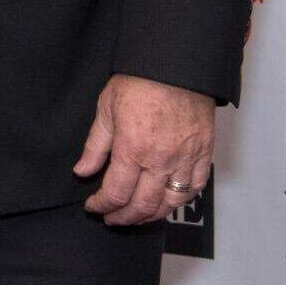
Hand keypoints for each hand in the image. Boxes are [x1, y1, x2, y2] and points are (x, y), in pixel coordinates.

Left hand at [74, 74, 214, 226]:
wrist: (176, 66)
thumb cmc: (139, 81)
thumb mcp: (106, 109)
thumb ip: (95, 145)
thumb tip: (82, 170)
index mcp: (133, 149)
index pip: (115, 192)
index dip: (102, 205)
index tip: (93, 206)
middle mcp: (161, 160)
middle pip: (143, 205)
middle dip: (124, 217)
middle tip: (112, 218)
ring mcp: (185, 159)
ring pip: (170, 203)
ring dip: (152, 216)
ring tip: (137, 216)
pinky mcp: (203, 154)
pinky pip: (194, 188)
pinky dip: (180, 200)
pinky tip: (167, 201)